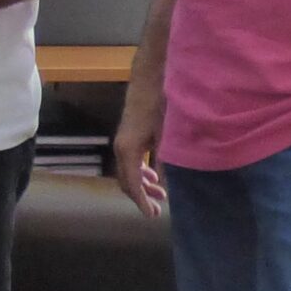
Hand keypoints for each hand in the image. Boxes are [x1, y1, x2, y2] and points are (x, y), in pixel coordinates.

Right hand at [112, 71, 167, 216]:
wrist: (151, 76)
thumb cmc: (160, 104)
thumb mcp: (167, 136)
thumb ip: (167, 163)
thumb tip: (170, 186)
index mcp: (127, 150)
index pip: (131, 184)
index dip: (141, 202)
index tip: (152, 215)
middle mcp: (120, 147)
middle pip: (126, 180)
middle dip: (141, 196)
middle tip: (158, 208)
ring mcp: (123, 140)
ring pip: (129, 170)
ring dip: (143, 184)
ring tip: (160, 193)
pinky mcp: (129, 134)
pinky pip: (131, 160)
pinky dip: (141, 171)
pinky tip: (153, 174)